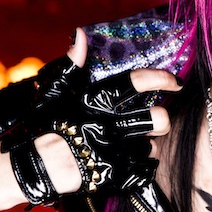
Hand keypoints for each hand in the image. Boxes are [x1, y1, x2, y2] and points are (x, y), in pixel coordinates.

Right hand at [1, 28, 182, 205]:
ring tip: (137, 141)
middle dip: (162, 119)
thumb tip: (81, 35)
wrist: (35, 167)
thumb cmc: (46, 126)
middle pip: (158, 119)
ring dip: (150, 143)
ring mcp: (114, 153)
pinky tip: (133, 161)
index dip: (161, 79)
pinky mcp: (115, 176)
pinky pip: (145, 170)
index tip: (175, 81)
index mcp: (97, 101)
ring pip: (153, 146)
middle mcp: (109, 125)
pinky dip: (143, 166)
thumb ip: (72, 64)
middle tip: (157, 118)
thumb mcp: (57, 92)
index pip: (137, 83)